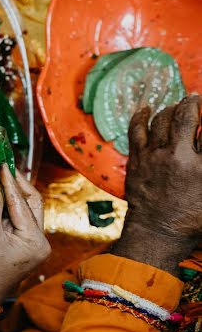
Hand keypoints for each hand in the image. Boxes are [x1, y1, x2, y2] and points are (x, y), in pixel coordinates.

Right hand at [0, 169, 49, 305]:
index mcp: (35, 240)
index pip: (22, 201)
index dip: (8, 179)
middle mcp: (38, 241)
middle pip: (29, 202)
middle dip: (13, 184)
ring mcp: (29, 244)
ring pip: (20, 209)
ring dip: (6, 193)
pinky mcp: (18, 244)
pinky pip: (12, 218)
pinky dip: (1, 205)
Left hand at [110, 96, 201, 274]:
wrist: (157, 231)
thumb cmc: (191, 218)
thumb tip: (199, 148)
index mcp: (199, 165)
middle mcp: (177, 155)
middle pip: (184, 117)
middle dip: (191, 104)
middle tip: (194, 99)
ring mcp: (153, 155)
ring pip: (160, 120)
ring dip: (169, 109)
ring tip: (176, 106)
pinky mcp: (136, 159)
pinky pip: (136, 130)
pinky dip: (141, 116)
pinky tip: (145, 108)